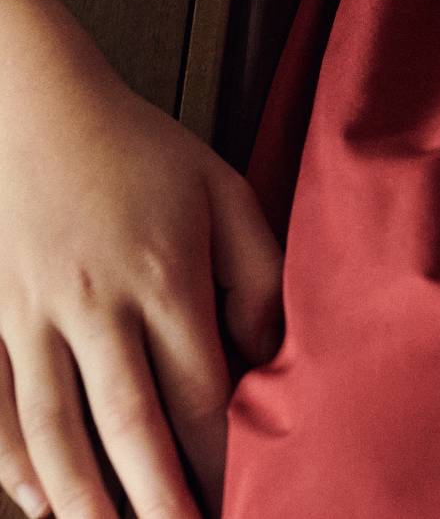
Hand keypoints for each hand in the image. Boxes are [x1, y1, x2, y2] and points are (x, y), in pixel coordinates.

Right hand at [0, 45, 283, 517]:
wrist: (37, 108)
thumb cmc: (138, 150)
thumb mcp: (221, 188)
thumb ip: (257, 269)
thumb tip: (266, 352)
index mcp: (165, 274)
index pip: (199, 391)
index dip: (218, 457)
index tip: (236, 502)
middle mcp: (97, 305)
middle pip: (130, 426)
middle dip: (156, 503)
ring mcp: (33, 318)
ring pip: (56, 432)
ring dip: (85, 501)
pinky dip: (11, 465)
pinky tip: (38, 503)